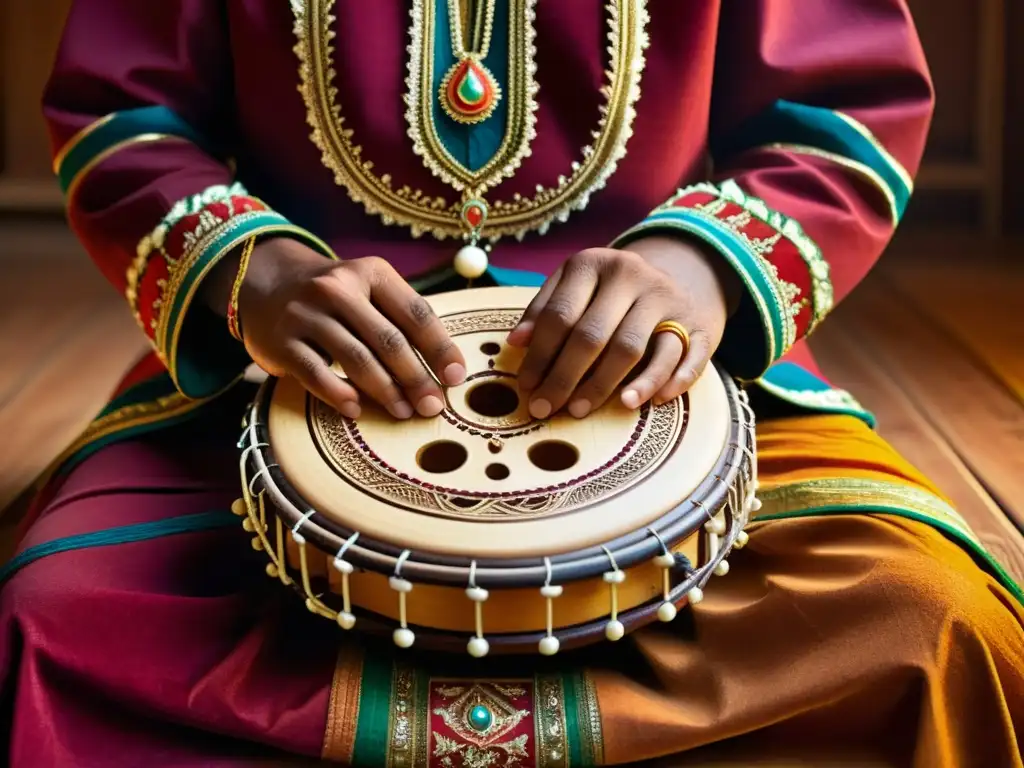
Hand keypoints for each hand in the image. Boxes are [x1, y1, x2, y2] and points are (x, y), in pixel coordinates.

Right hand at [218, 239, 466, 418]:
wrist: (266, 282)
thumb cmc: (335, 297)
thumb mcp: (368, 289)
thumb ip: (401, 320)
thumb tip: (444, 369)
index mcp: (371, 273)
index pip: (416, 313)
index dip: (440, 348)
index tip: (457, 377)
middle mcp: (338, 288)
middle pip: (389, 340)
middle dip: (416, 378)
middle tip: (433, 406)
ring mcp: (306, 314)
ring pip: (356, 359)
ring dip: (385, 391)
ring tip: (402, 412)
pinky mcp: (281, 341)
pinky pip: (317, 374)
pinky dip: (339, 395)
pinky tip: (357, 410)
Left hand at [506, 236, 736, 418]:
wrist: (677, 275)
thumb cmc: (609, 292)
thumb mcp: (574, 286)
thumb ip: (544, 310)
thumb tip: (516, 342)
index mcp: (594, 264)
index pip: (560, 313)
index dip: (539, 354)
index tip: (525, 387)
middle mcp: (632, 275)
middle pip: (592, 334)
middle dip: (564, 377)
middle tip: (545, 408)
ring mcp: (667, 298)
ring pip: (632, 348)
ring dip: (603, 385)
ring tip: (579, 410)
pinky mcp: (697, 324)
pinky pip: (683, 358)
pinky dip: (663, 383)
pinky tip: (638, 403)